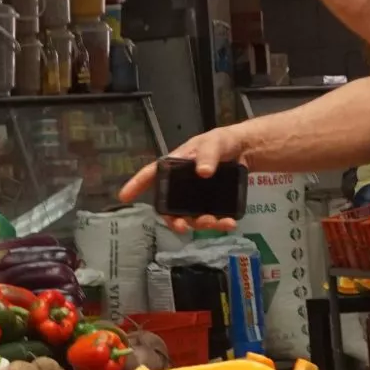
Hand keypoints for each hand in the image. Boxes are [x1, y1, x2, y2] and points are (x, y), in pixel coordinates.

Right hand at [119, 127, 247, 232]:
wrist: (245, 150)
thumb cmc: (222, 142)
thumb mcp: (214, 143)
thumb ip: (208, 155)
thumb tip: (202, 172)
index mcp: (175, 166)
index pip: (151, 174)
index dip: (136, 185)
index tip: (123, 197)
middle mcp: (181, 185)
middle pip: (170, 206)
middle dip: (174, 220)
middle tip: (184, 227)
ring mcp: (196, 196)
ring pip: (191, 216)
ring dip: (201, 224)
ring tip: (217, 223)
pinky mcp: (211, 203)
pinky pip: (210, 218)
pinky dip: (219, 224)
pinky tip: (229, 223)